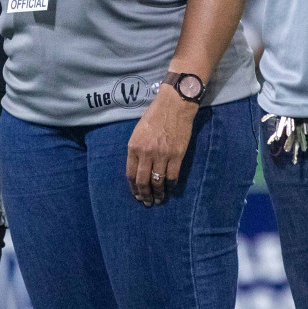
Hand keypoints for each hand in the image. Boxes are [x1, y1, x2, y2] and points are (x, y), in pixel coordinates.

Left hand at [126, 84, 197, 205]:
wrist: (174, 105)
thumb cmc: (155, 116)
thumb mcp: (138, 132)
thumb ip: (137, 150)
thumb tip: (139, 168)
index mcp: (134, 147)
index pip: (130, 174)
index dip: (133, 188)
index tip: (137, 195)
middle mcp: (146, 153)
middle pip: (143, 181)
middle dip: (145, 195)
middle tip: (147, 203)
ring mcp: (162, 155)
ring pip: (158, 182)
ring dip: (158, 194)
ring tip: (159, 200)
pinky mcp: (177, 155)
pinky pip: (172, 177)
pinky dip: (170, 186)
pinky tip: (169, 190)